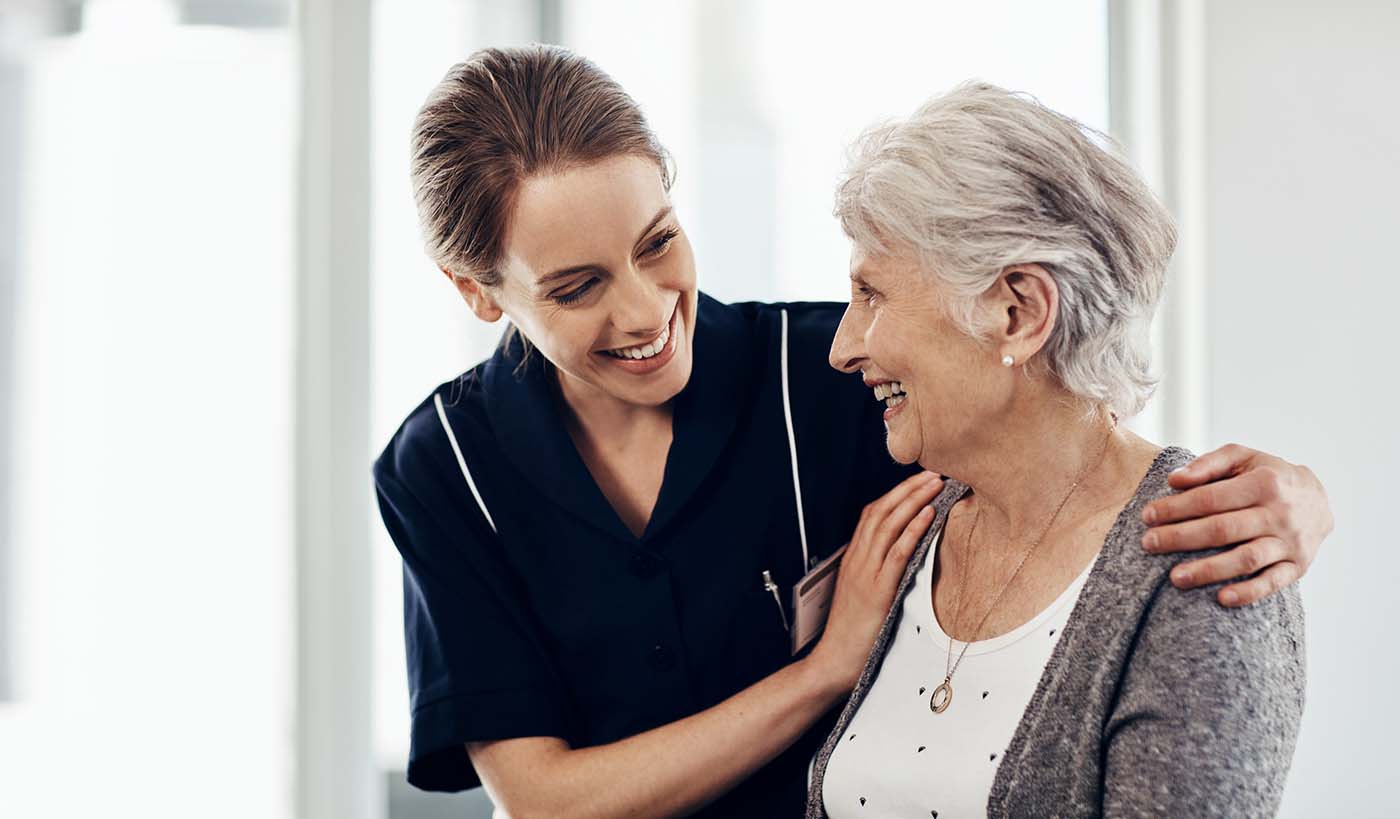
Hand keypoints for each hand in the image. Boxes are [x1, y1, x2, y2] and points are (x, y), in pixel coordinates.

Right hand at [808, 471, 943, 690]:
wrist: (834, 660)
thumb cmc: (851, 633)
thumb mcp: (862, 595)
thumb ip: (876, 574)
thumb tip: (901, 560)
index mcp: (854, 560)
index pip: (872, 515)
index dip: (894, 495)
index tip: (915, 482)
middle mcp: (858, 560)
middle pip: (881, 512)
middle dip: (907, 489)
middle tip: (932, 472)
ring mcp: (866, 573)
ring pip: (889, 525)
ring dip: (913, 501)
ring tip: (934, 485)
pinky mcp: (877, 589)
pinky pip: (897, 552)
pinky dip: (912, 530)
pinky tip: (927, 515)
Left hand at [1140, 444, 1332, 607]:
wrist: (1319, 500)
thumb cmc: (1268, 476)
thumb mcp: (1243, 458)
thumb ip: (1208, 464)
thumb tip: (1174, 479)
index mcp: (1263, 483)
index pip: (1211, 498)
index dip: (1176, 508)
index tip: (1147, 516)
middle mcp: (1279, 514)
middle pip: (1223, 529)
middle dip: (1181, 537)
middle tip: (1149, 544)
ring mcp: (1290, 542)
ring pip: (1246, 559)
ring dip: (1209, 570)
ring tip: (1174, 578)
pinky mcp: (1298, 566)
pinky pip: (1272, 583)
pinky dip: (1248, 592)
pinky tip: (1221, 598)